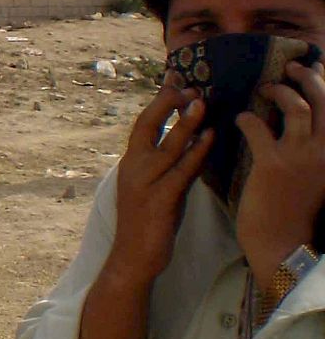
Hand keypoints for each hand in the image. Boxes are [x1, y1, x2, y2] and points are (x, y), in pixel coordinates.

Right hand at [103, 86, 209, 286]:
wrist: (133, 257)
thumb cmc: (147, 223)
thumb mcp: (151, 187)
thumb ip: (164, 165)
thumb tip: (185, 142)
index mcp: (130, 163)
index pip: (143, 124)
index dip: (159, 102)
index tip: (174, 82)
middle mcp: (134, 168)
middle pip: (148, 126)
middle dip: (168, 104)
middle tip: (188, 86)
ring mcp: (145, 183)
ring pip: (167, 146)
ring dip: (185, 123)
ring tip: (202, 103)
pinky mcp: (160, 200)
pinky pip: (181, 171)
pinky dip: (196, 153)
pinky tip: (209, 139)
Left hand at [237, 61, 324, 285]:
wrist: (283, 243)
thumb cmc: (294, 209)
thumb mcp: (315, 175)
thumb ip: (313, 148)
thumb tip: (302, 120)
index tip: (314, 68)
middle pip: (323, 100)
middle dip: (308, 77)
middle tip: (291, 66)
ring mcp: (301, 157)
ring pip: (296, 106)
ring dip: (278, 91)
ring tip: (265, 88)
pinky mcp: (273, 165)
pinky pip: (258, 126)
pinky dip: (246, 118)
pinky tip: (239, 120)